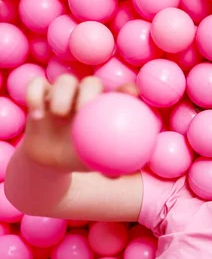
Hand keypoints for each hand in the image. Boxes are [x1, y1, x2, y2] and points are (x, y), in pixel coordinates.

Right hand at [23, 74, 137, 171]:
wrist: (50, 160)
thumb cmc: (78, 159)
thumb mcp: (93, 164)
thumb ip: (106, 168)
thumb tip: (116, 177)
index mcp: (103, 109)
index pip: (120, 94)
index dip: (126, 90)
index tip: (130, 94)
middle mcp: (84, 96)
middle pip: (91, 83)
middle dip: (90, 91)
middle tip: (83, 109)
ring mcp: (62, 94)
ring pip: (65, 81)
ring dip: (62, 94)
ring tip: (59, 113)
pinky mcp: (40, 94)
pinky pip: (36, 85)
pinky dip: (35, 96)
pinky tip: (37, 115)